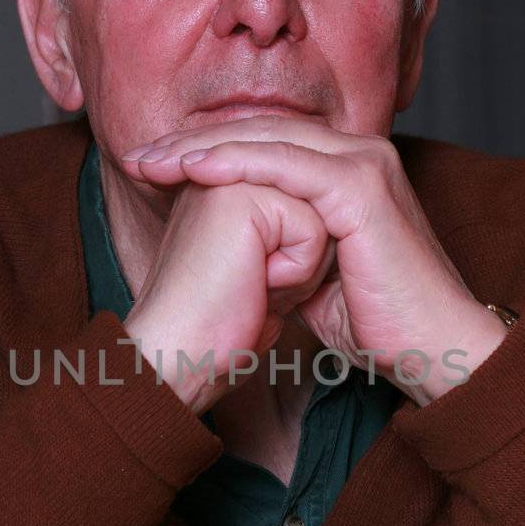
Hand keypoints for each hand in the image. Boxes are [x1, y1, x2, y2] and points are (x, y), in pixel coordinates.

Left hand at [121, 115, 509, 402]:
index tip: (153, 167)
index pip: (265, 142)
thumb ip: (282, 249)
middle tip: (138, 154)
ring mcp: (366, 164)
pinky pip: (287, 163)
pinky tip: (194, 168)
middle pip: (260, 130)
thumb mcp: (313, 278)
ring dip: (202, 146)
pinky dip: (236, 162)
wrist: (434, 349)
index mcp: (348, 168)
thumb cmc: (380, 323)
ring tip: (151, 158)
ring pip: (269, 139)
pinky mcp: (364, 187)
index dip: (205, 150)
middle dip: (192, 141)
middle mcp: (360, 153)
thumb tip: (241, 252)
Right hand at [122, 175, 333, 414]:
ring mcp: (231, 174)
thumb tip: (340, 211)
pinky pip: (314, 230)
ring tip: (254, 283)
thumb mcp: (271, 267)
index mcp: (232, 180)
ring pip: (323, 212)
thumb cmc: (225, 325)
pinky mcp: (242, 194)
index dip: (305, 256)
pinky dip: (295, 272)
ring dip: (303, 265)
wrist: (184, 357)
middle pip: (322, 201)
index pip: (314, 201)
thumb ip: (295, 228)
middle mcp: (229, 168)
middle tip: (255, 285)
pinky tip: (253, 284)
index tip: (254, 282)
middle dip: (306, 256)